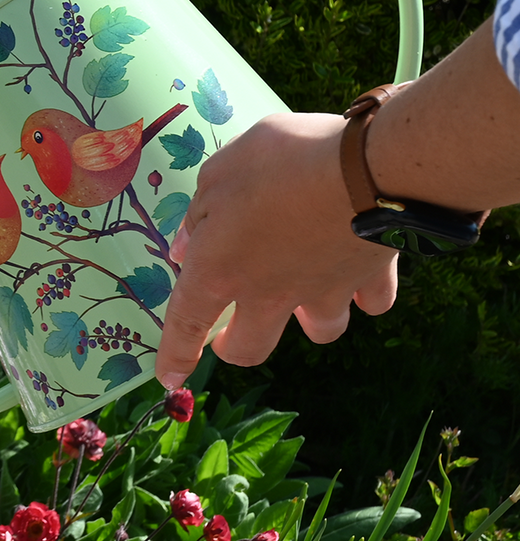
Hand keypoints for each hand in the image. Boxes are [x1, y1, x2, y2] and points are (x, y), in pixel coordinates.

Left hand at [153, 112, 399, 387]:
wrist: (369, 168)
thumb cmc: (279, 161)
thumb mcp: (220, 172)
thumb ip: (199, 213)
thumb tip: (185, 246)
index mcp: (220, 269)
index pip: (186, 323)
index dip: (175, 354)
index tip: (170, 378)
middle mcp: (269, 293)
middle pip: (251, 348)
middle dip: (238, 348)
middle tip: (233, 334)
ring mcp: (324, 291)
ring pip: (320, 331)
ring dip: (310, 320)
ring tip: (306, 297)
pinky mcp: (370, 278)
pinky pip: (371, 302)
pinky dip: (366, 295)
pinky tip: (361, 274)